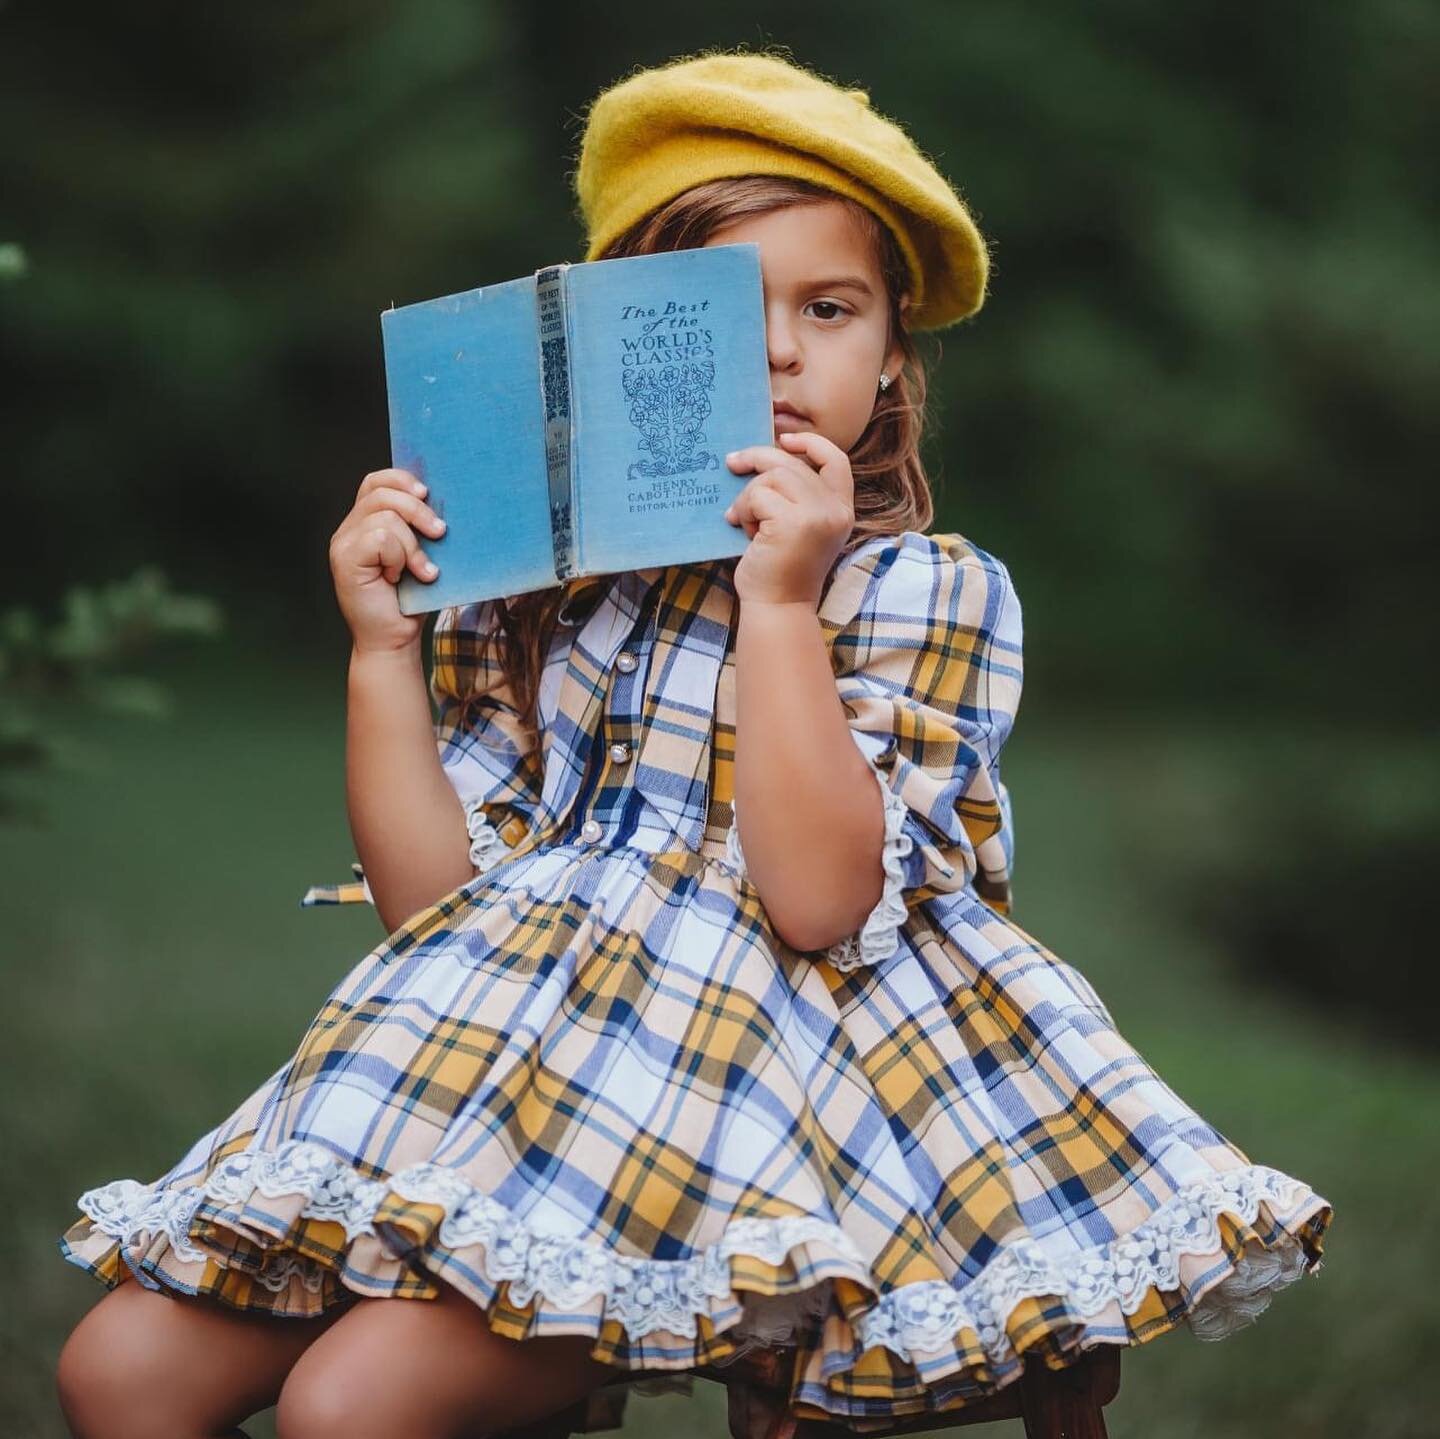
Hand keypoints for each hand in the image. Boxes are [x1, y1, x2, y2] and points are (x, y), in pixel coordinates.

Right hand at [329, 467, 447, 653]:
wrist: (394, 639)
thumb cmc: (411, 599)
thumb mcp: (420, 554)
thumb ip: (419, 527)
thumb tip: (442, 501)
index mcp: (365, 522)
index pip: (376, 482)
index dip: (402, 479)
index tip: (427, 494)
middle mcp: (349, 529)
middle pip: (382, 493)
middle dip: (418, 510)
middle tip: (440, 533)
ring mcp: (343, 543)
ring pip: (385, 517)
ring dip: (412, 545)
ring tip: (421, 570)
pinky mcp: (344, 560)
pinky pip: (380, 539)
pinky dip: (399, 557)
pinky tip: (400, 578)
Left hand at [723, 431, 854, 607]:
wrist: (778, 608)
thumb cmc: (780, 571)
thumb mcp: (798, 528)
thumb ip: (796, 497)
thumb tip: (763, 457)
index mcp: (841, 510)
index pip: (836, 460)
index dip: (810, 443)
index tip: (783, 440)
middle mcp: (836, 510)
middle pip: (791, 463)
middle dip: (757, 459)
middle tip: (732, 463)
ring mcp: (818, 515)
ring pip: (772, 476)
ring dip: (748, 495)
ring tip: (743, 520)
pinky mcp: (795, 523)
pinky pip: (758, 495)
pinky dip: (743, 510)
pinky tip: (742, 530)